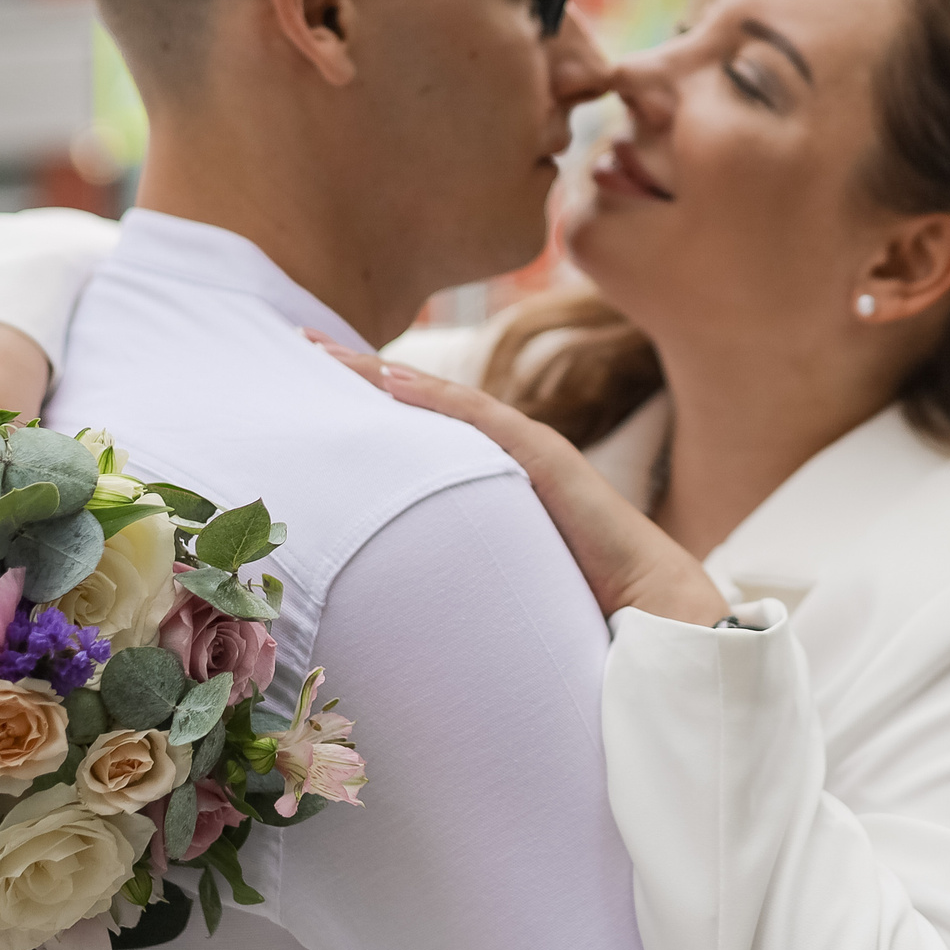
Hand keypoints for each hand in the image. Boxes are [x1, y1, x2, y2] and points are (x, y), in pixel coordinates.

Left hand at [311, 336, 726, 626]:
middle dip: (360, 371)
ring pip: (439, 400)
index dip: (368, 400)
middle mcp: (505, 452)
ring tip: (322, 352)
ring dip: (379, 373)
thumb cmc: (581, 605)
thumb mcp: (495, 581)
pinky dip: (430, 398)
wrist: (651, 607)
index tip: (313, 382)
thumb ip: (453, 574)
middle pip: (420, 400)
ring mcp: (527, 449)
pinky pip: (477, 420)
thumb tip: (392, 604)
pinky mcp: (544, 460)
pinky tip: (386, 380)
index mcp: (491, 479)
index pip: (419, 426)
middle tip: (299, 343)